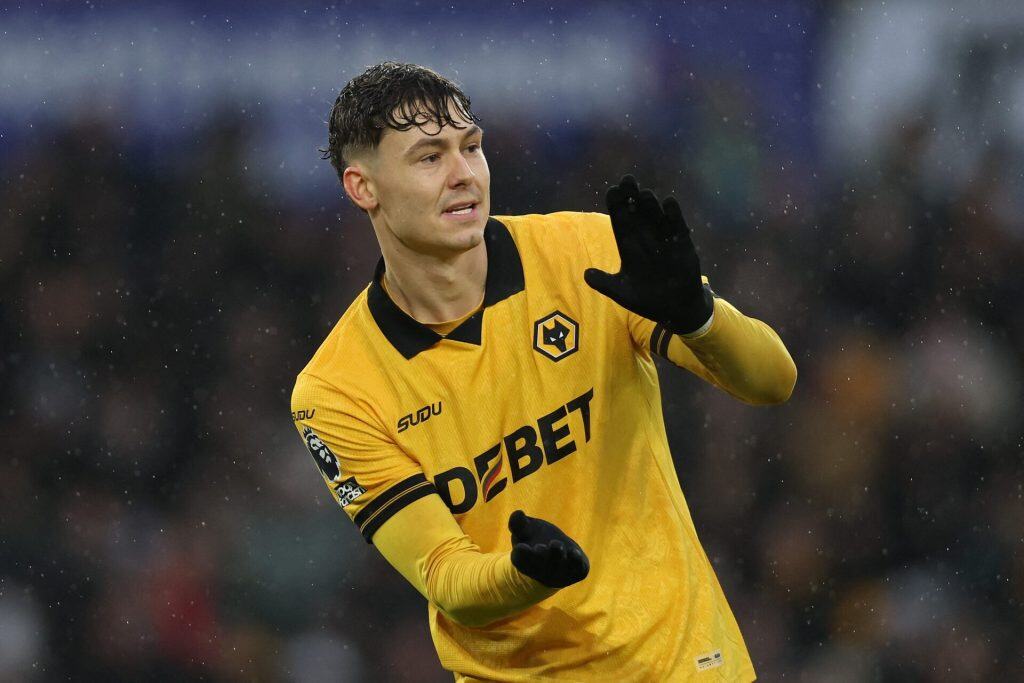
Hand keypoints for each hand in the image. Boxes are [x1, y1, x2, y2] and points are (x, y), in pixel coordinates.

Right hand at [508, 510, 588, 588]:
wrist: (556, 554)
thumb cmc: (535, 539)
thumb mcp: (524, 530)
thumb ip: (518, 523)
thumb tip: (518, 513)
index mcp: (525, 561)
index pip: (520, 560)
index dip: (521, 555)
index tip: (521, 547)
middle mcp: (542, 571)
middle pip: (540, 566)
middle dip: (541, 556)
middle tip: (539, 547)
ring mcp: (561, 573)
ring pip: (559, 567)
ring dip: (557, 556)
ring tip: (556, 544)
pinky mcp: (577, 571)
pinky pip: (578, 570)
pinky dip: (577, 562)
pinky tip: (575, 553)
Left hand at [584, 175, 713, 334]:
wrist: (675, 309)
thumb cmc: (647, 300)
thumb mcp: (623, 294)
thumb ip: (605, 283)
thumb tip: (586, 274)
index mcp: (629, 248)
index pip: (621, 223)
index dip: (617, 207)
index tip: (612, 190)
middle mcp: (646, 240)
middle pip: (637, 215)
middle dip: (631, 198)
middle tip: (627, 180)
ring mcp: (664, 240)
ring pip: (655, 218)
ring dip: (650, 206)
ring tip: (644, 193)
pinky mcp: (682, 245)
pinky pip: (677, 227)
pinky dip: (674, 216)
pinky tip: (669, 203)